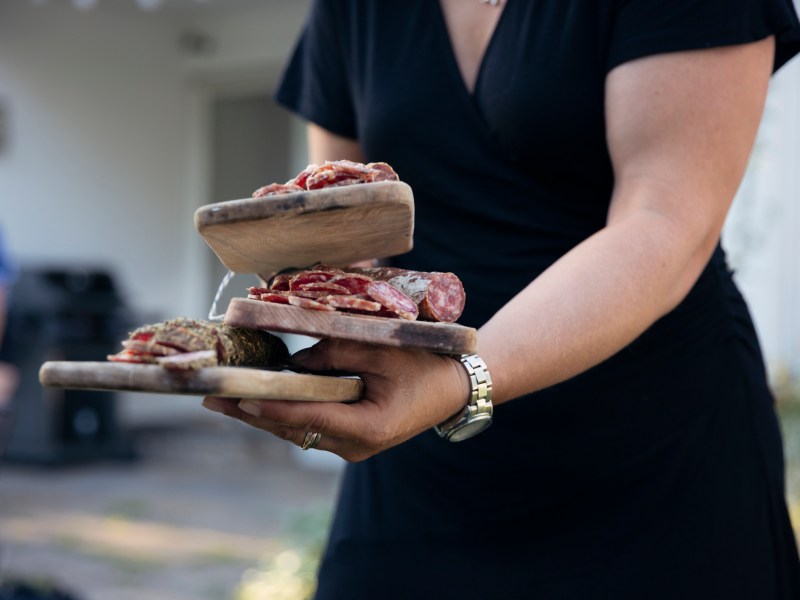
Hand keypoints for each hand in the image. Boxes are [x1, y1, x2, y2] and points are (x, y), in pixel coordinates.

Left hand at [202, 339, 469, 461]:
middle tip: (212, 399)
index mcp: (368, 427)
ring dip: (262, 416)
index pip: (309, 416)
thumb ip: (336, 353)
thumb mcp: (383, 350)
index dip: (272, 408)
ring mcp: (351, 447)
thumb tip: (295, 363)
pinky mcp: (348, 438)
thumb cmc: (424, 365)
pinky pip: (308, 427)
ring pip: (296, 432)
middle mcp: (354, 446)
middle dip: (252, 414)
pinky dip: (282, 414)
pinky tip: (258, 401)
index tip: (239, 399)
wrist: (452, 388)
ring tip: (223, 401)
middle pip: (293, 430)